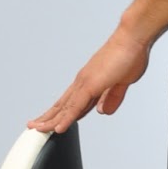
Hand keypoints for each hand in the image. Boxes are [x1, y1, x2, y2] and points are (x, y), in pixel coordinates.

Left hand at [28, 23, 149, 133]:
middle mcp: (83, 82)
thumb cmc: (130, 55)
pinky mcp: (90, 85)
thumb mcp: (122, 83)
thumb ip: (113, 98)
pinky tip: (58, 128)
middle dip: (49, 117)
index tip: (54, 122)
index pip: (72, 102)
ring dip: (51, 120)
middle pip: (62, 105)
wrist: (132, 38)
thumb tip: (103, 111)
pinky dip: (66, 119)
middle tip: (35, 126)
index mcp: (90, 81)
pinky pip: (75, 107)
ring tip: (38, 130)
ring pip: (64, 107)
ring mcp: (85, 83)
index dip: (62, 114)